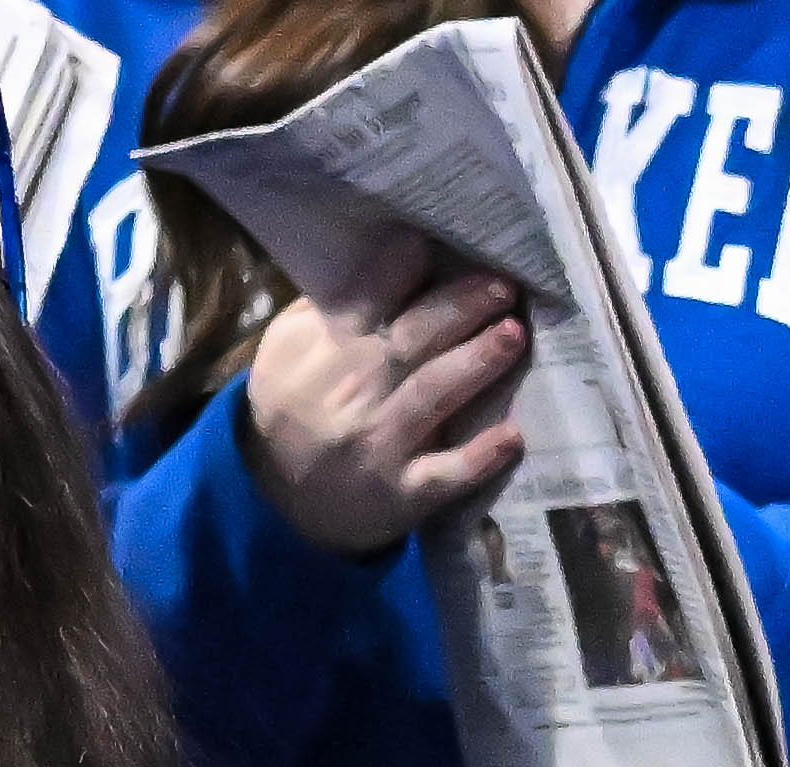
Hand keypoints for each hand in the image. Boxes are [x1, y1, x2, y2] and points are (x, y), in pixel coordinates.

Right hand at [239, 222, 532, 558]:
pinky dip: (478, 459)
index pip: (367, 297)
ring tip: (513, 334)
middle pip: (412, 340)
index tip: (437, 238)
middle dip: (459, 308)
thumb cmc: (294, 410)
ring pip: (433, 397)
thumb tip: (382, 253)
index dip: (402, 266)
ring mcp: (380, 444)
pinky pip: (444, 476)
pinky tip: (513, 437)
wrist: (276, 504)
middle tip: (504, 284)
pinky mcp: (402, 494)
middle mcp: (355, 391)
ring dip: (475, 364)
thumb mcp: (286, 351)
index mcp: (327, 348)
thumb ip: (325, 308)